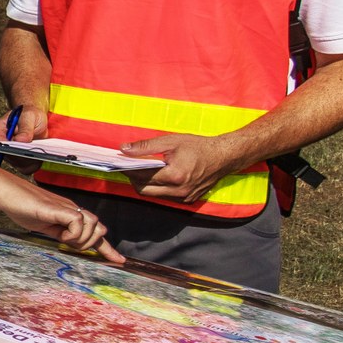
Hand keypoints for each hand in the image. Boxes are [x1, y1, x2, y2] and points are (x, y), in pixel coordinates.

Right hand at [0, 105, 49, 175]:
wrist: (36, 119)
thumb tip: (20, 141)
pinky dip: (34, 165)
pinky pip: (25, 168)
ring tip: (39, 153)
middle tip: (34, 150)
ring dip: (29, 161)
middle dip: (22, 155)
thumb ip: (25, 128)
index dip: (7, 147)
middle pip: (7, 156)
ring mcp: (10, 153)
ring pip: (17, 164)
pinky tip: (40, 157)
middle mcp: (2, 144)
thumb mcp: (29, 116)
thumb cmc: (30, 114)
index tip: (20, 147)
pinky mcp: (19, 160)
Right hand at [0, 174, 122, 262]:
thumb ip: (57, 231)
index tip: (119, 261)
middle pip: (98, 227)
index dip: (107, 248)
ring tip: (61, 238)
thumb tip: (70, 241)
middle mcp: (70, 208)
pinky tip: (58, 235)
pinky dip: (73, 233)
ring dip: (80, 239)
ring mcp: (64, 206)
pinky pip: (77, 221)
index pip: (94, 231)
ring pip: (92, 224)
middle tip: (67, 244)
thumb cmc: (17, 204)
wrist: (0, 187)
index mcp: (67, 213)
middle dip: (90, 243)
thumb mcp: (40, 224)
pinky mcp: (55, 207)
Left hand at [119, 133, 244, 202]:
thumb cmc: (198, 147)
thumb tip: (124, 150)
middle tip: (128, 166)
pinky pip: (164, 197)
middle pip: (144, 190)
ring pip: (153, 195)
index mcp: (175, 176)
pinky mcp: (187, 201)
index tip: (119, 162)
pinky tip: (155, 176)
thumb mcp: (171, 141)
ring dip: (144, 184)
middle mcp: (179, 191)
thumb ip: (146, 147)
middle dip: (133, 179)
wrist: (224, 157)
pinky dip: (156, 188)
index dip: (128, 170)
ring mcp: (183, 198)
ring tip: (140, 170)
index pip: (142, 176)